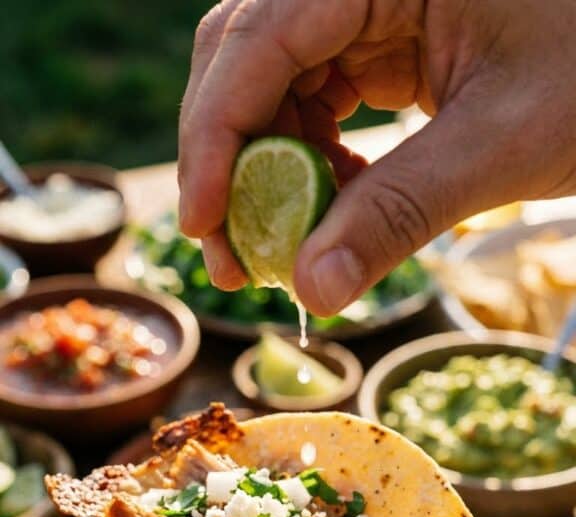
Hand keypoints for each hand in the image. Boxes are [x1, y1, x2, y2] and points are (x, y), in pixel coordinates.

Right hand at [179, 0, 575, 314]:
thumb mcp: (501, 144)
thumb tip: (313, 293)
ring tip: (279, 251)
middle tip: (228, 257)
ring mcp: (364, 4)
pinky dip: (308, 166)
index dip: (218, 136)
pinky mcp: (379, 41)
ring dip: (264, 173)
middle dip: (229, 162)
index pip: (260, 38)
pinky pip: (314, 102)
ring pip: (270, 86)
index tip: (202, 224)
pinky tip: (328, 211)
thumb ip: (400, 213)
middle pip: (245, 57)